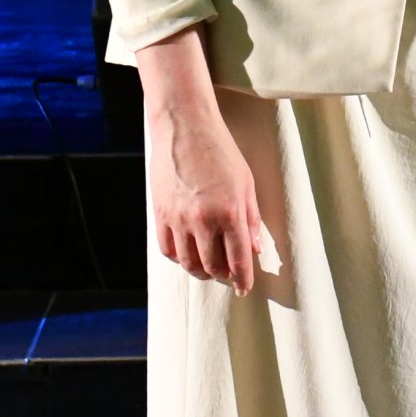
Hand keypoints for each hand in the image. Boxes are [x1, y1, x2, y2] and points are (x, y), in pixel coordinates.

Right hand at [145, 101, 270, 295]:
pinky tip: (188, 254)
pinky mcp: (160, 214)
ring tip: (209, 267)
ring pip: (189, 263)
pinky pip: (168, 250)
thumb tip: (255, 249)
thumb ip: (251, 219)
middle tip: (228, 274)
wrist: (185, 128)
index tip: (245, 288)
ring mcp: (179, 219)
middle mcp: (203, 220)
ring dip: (201, 271)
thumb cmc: (221, 152)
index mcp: (230, 212)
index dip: (243, 278)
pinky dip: (179, 259)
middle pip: (213, 266)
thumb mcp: (246, 183)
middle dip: (223, 276)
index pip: (238, 259)